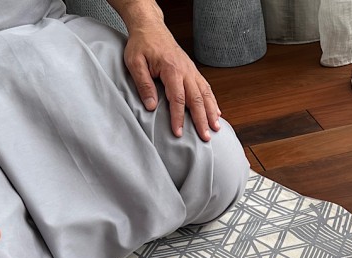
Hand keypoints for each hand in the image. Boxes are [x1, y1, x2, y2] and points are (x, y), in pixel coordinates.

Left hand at [124, 25, 220, 141]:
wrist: (150, 26)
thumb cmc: (141, 44)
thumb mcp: (135, 62)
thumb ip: (143, 84)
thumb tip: (151, 106)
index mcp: (171, 69)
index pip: (177, 98)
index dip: (178, 117)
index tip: (179, 132)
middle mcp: (185, 70)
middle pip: (197, 99)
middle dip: (202, 120)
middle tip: (205, 137)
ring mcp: (191, 70)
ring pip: (205, 94)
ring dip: (211, 112)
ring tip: (216, 128)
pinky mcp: (192, 71)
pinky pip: (206, 87)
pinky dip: (212, 101)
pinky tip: (216, 113)